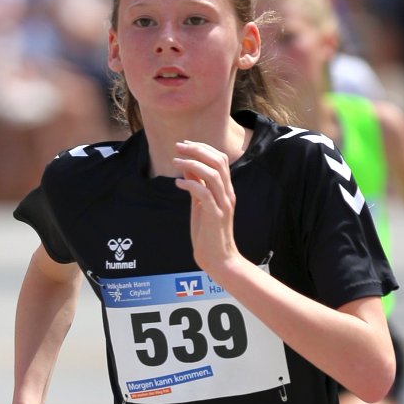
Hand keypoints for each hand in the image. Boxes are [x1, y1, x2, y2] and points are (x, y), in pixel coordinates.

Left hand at [174, 140, 239, 281]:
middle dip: (197, 150)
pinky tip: (178, 184)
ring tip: (176, 161)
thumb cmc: (208, 233)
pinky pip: (204, 193)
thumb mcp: (200, 205)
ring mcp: (223, 204)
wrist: (218, 259)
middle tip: (178, 146)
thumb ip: (196, 186)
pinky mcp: (215, 215)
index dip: (203, 148)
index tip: (185, 144)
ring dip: (193, 164)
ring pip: (213, 174)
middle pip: (218, 161)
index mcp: (226, 190)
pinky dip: (191, 184)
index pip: (220, 159)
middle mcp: (228, 194)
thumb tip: (187, 168)